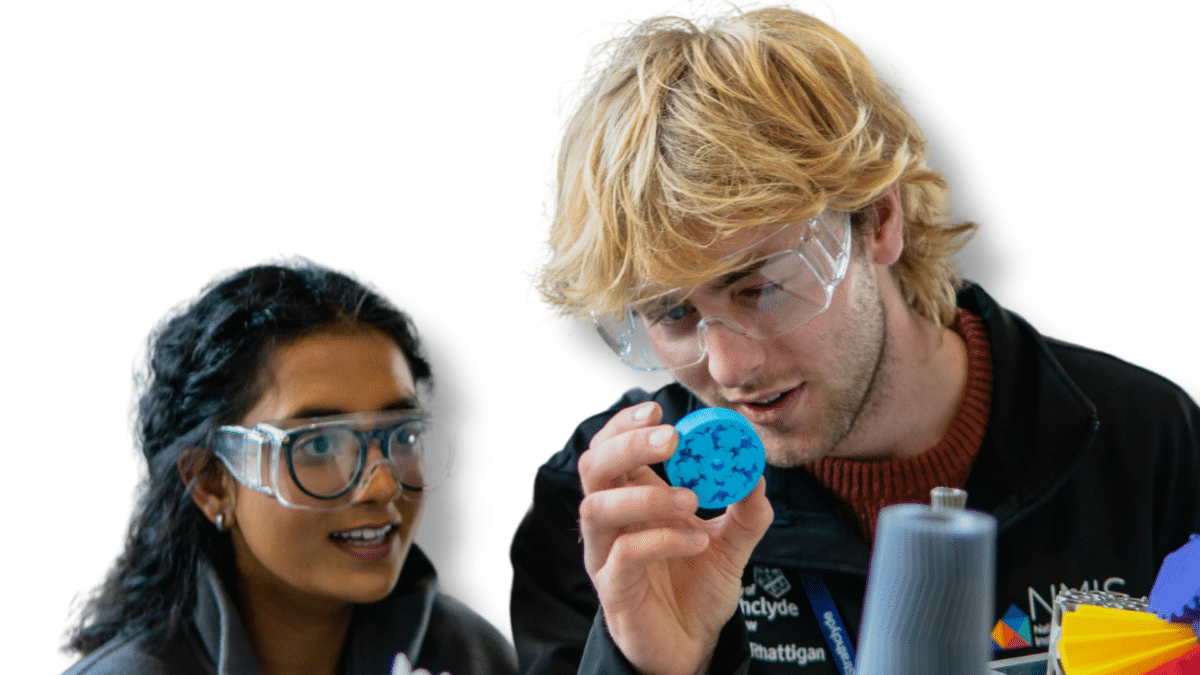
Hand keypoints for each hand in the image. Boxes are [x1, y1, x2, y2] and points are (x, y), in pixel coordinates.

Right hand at [578, 402, 773, 674]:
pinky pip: (624, 555)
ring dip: (646, 495)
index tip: (658, 410)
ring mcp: (606, 556)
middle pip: (593, 468)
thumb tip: (757, 472)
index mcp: (630, 498)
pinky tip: (695, 541)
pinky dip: (662, 540)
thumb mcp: (731, 544)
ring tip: (690, 501)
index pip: (610, 448)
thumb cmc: (697, 588)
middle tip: (670, 440)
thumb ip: (746, 511)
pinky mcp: (614, 590)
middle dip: (628, 445)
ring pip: (598, 509)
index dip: (625, 425)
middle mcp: (610, 522)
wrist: (693, 645)